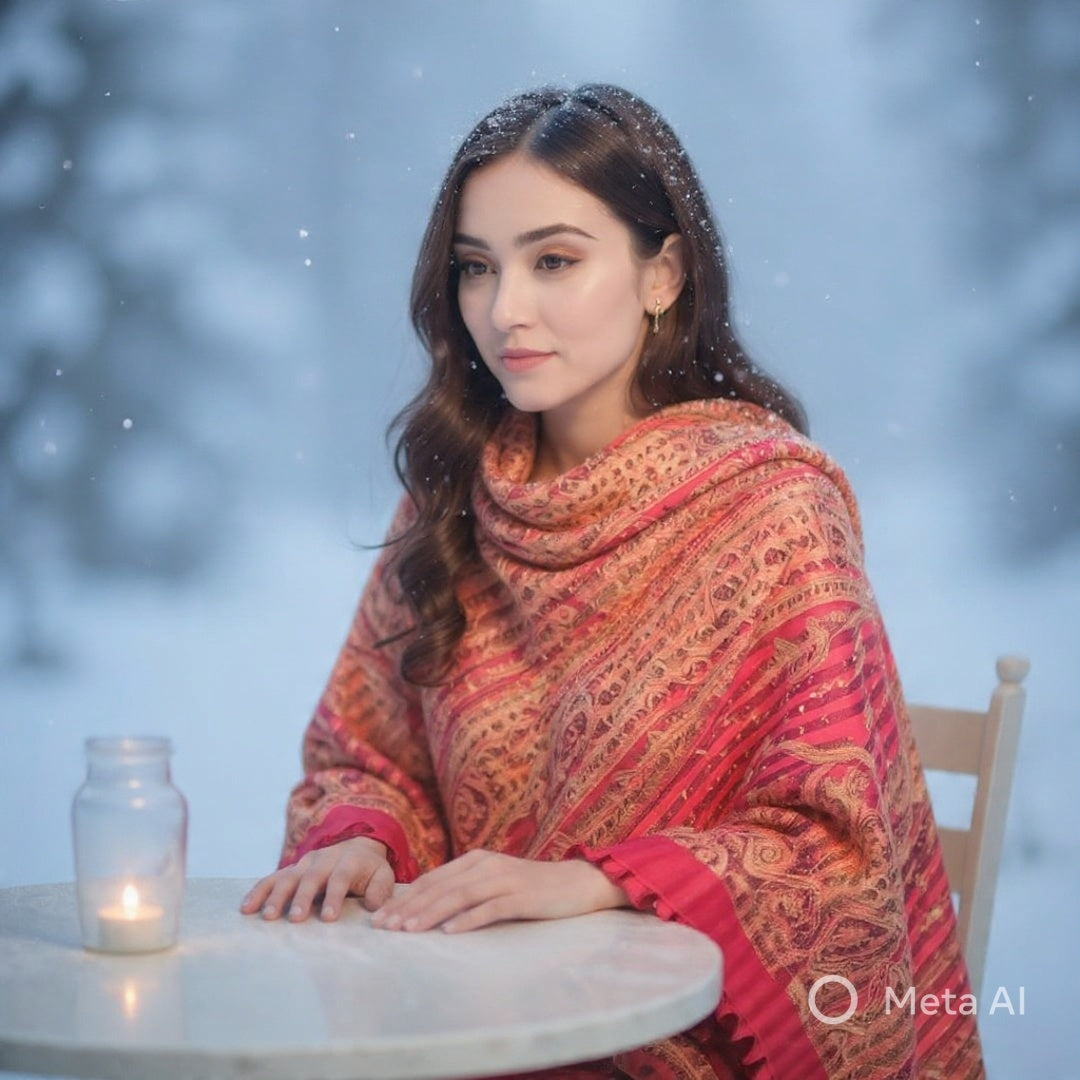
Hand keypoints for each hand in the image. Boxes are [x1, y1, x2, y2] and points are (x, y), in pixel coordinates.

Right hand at [239, 836, 393, 922]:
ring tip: (267, 917)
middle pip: (310, 878)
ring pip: (287, 877)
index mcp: (348, 862)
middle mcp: (323, 860)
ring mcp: (304, 864)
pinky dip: (258, 891)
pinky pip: (271, 878)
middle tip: (295, 919)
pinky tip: (246, 907)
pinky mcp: (291, 869)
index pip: (340, 879)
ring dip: (276, 896)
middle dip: (302, 898)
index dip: (334, 896)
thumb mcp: (383, 875)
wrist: (355, 845)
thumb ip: (381, 889)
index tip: (328, 917)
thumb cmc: (369, 869)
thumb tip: (373, 906)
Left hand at [370, 850, 628, 933]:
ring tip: (409, 930)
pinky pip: (491, 907)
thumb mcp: (494, 882)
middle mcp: (486, 865)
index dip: (406, 898)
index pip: (433, 879)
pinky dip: (469, 919)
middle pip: (441, 886)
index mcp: (476, 860)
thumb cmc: (531, 888)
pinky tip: (450, 932)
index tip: (382, 917)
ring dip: (431, 913)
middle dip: (410, 907)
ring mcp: (505, 879)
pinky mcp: (522, 896)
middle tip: (385, 927)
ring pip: (460, 895)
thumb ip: (467, 888)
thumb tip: (430, 908)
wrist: (577, 883)